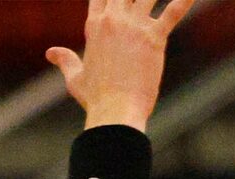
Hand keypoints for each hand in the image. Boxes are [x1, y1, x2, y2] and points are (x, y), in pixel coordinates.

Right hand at [52, 0, 194, 132]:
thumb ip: (65, 60)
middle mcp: (113, 19)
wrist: (115, 111)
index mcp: (94, 25)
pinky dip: (183, 1)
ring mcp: (133, 26)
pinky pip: (173, 12)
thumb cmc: (96, 98)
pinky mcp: (154, 38)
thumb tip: (50, 52)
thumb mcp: (75, 77)